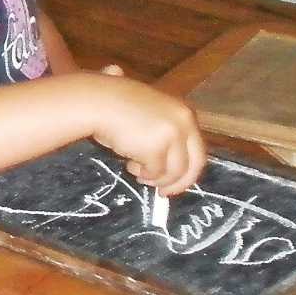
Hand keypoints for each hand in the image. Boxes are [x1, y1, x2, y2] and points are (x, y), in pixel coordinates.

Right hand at [84, 71, 205, 195]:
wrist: (97, 102)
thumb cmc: (117, 104)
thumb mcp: (150, 114)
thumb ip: (165, 132)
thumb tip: (169, 163)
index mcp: (185, 114)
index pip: (197, 149)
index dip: (188, 170)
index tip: (175, 181)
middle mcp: (185, 124)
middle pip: (194, 164)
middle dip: (179, 183)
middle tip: (163, 192)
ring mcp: (172, 136)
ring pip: (174, 172)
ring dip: (155, 178)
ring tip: (137, 172)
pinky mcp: (156, 149)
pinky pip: (154, 172)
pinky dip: (142, 173)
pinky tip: (129, 164)